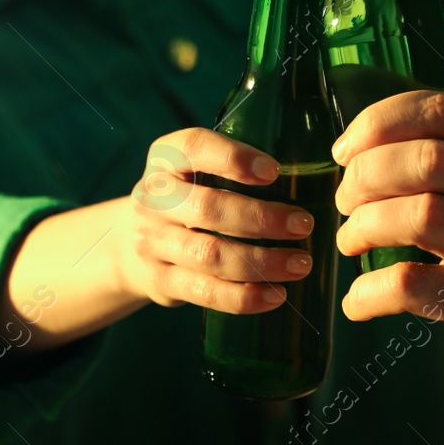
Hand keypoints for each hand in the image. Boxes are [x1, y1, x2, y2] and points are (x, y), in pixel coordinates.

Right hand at [114, 127, 316, 313]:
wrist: (130, 242)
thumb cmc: (187, 198)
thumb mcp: (193, 171)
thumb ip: (233, 167)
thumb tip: (314, 175)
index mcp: (165, 159)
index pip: (193, 147)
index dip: (233, 157)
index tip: (274, 171)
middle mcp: (152, 198)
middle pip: (208, 209)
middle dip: (263, 218)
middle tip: (304, 225)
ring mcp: (152, 242)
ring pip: (210, 255)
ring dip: (262, 262)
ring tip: (301, 263)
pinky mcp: (161, 281)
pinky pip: (206, 292)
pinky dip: (246, 297)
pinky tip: (277, 295)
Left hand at [332, 91, 443, 396]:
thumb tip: (359, 144)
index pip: (440, 112)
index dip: (378, 123)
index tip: (345, 151)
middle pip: (426, 160)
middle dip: (365, 177)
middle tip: (345, 202)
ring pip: (419, 216)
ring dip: (362, 227)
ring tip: (350, 241)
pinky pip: (411, 285)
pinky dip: (369, 291)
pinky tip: (358, 299)